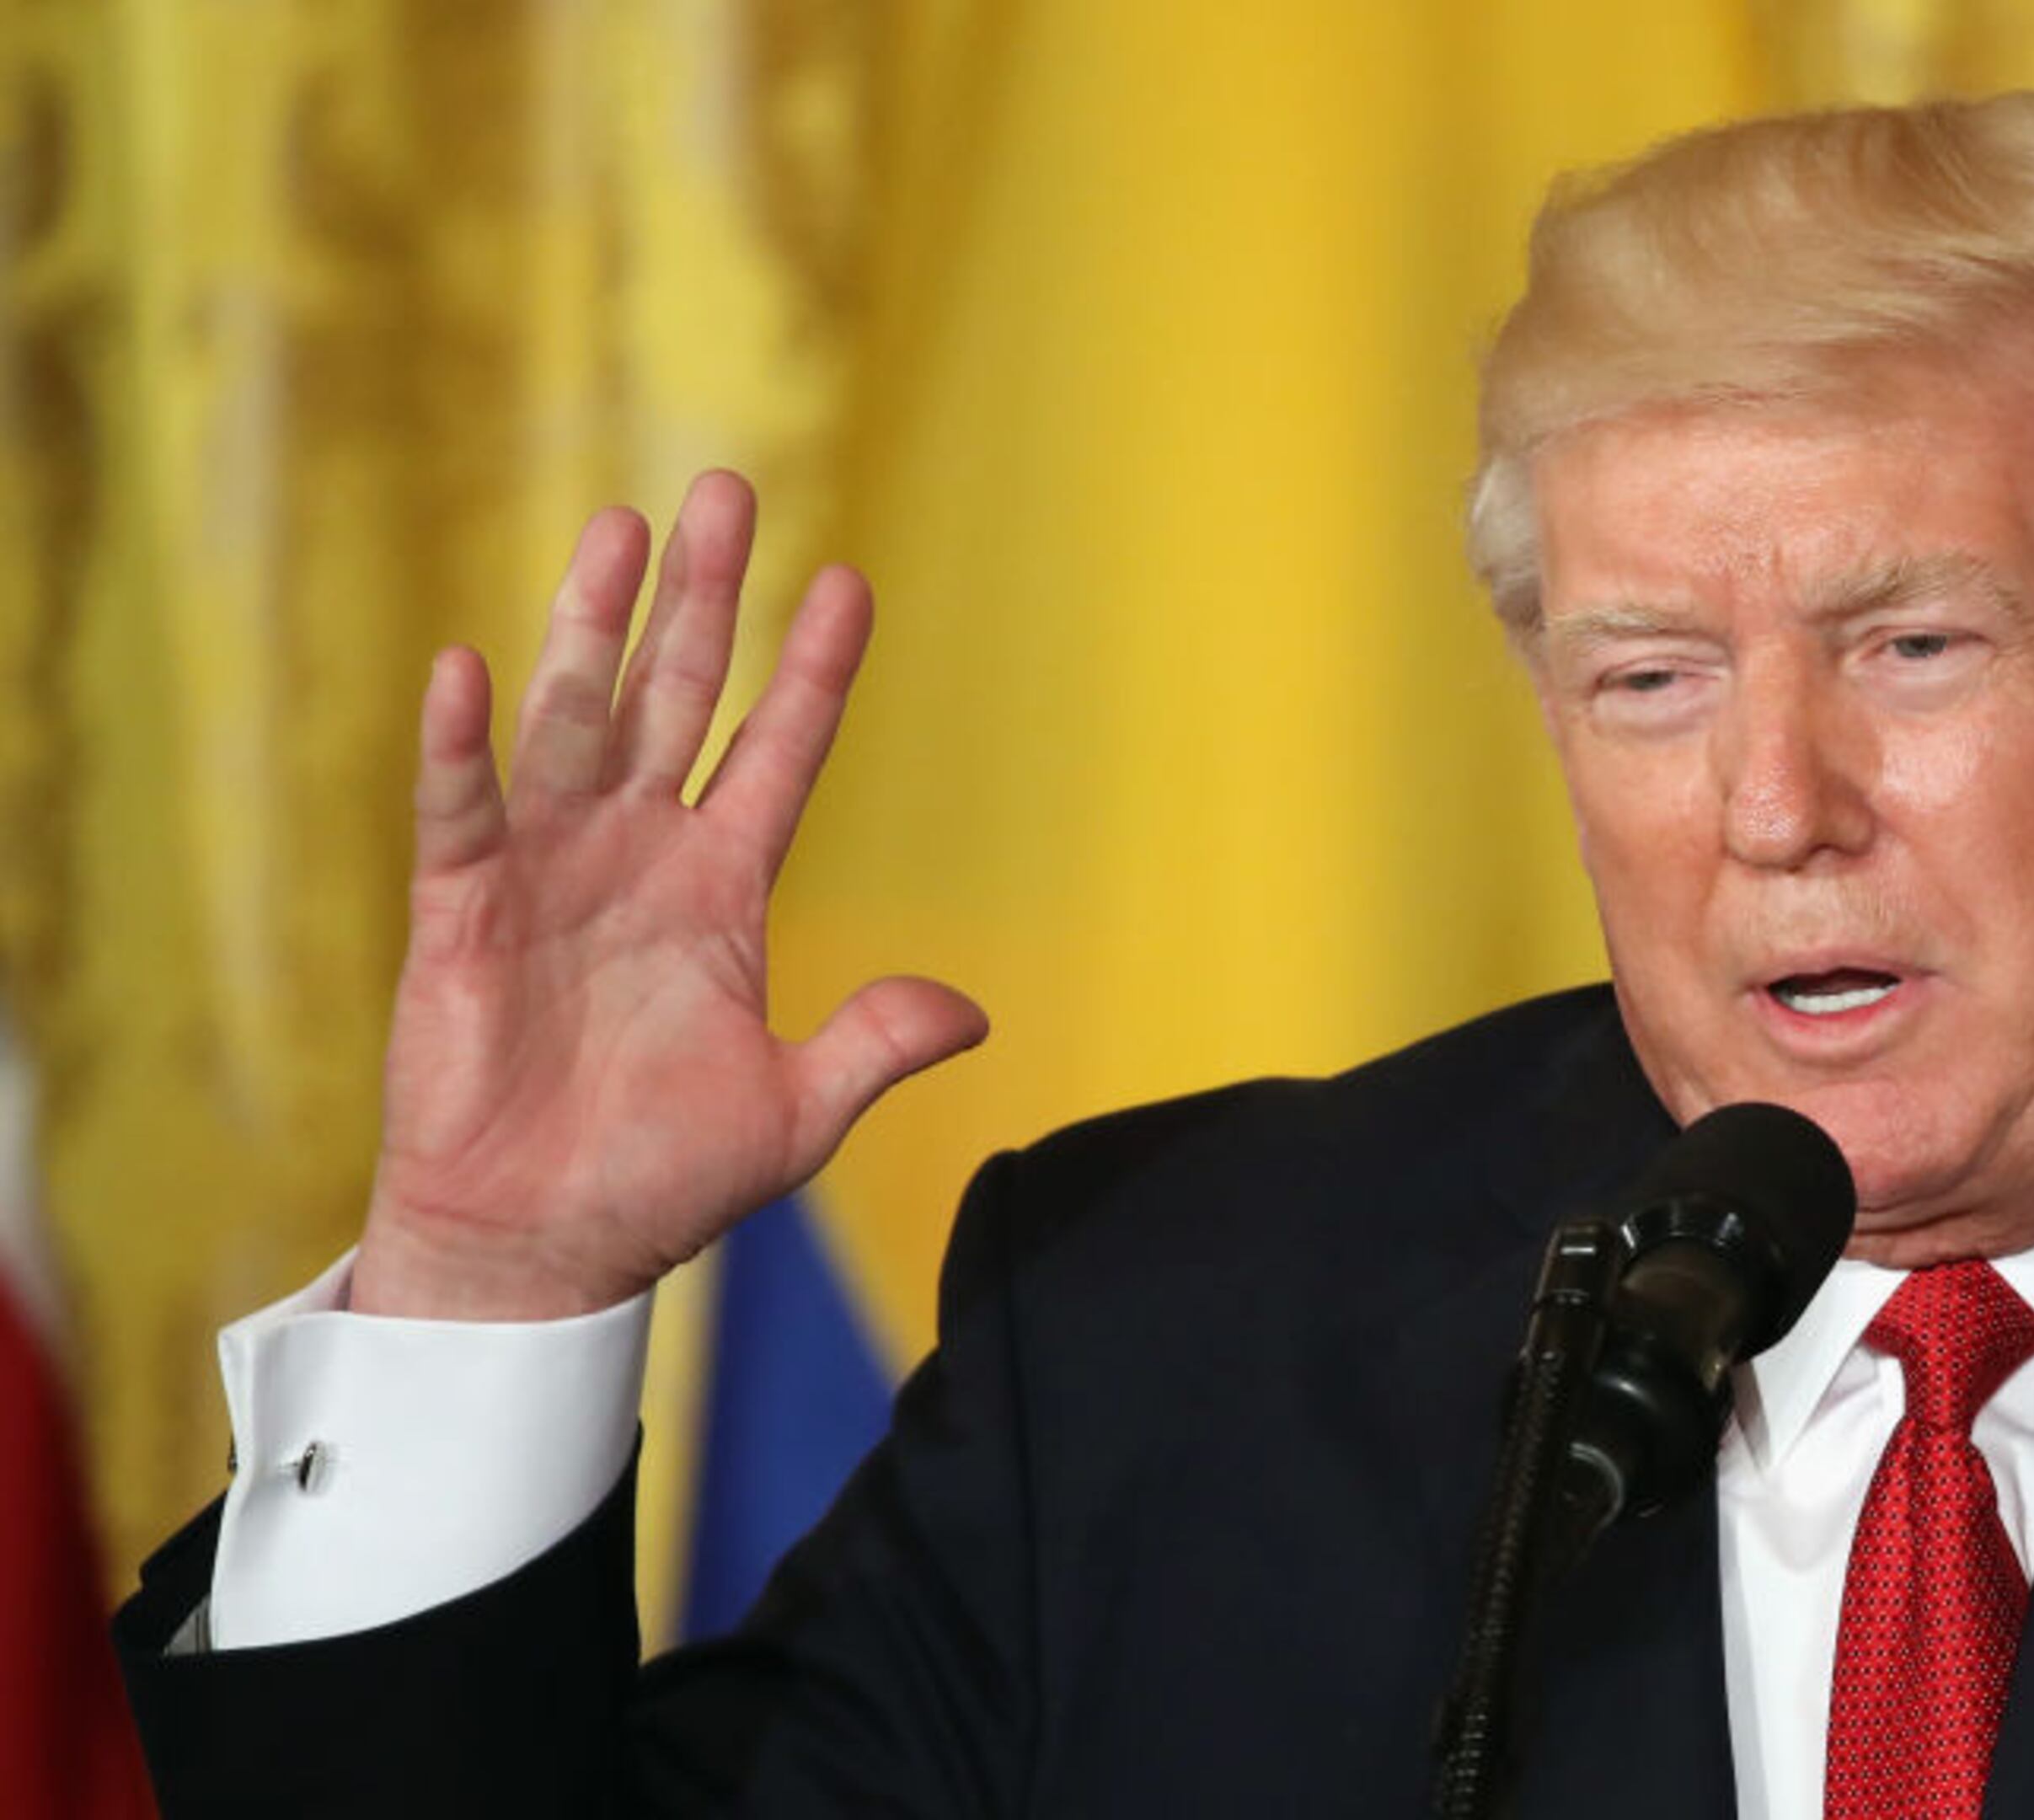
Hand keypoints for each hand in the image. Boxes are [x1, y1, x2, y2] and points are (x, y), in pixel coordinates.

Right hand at [349, 472, 987, 1319]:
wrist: (544, 1248)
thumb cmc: (660, 1181)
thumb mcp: (795, 1110)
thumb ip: (875, 1043)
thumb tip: (973, 1010)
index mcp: (722, 892)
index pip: (781, 751)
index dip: (814, 671)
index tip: (850, 583)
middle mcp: (637, 858)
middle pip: (678, 700)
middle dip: (703, 599)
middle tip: (725, 492)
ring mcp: (548, 874)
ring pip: (576, 722)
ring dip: (593, 628)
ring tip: (620, 529)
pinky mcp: (460, 913)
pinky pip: (461, 811)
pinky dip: (460, 744)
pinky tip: (465, 665)